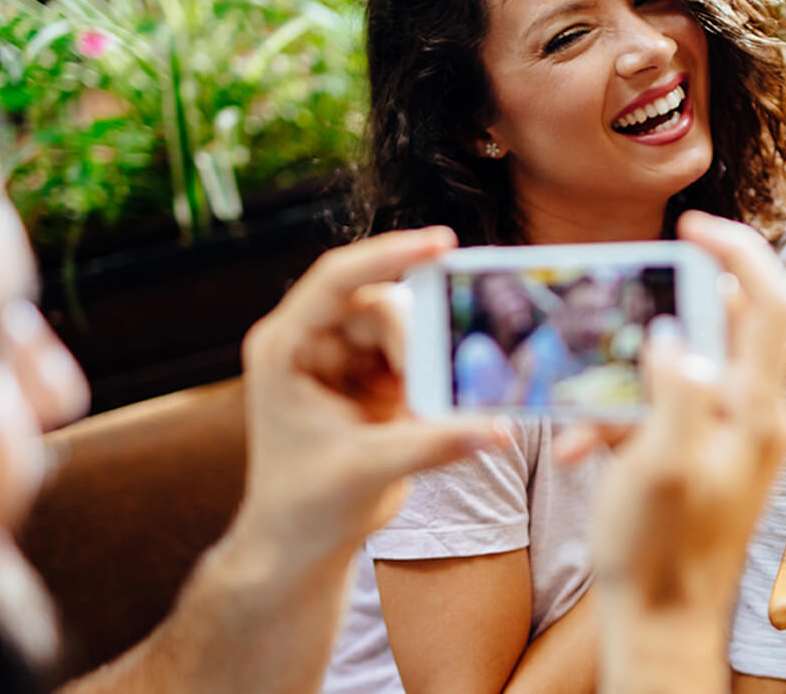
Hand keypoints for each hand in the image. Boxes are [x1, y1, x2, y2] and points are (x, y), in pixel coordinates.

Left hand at [237, 228, 504, 560]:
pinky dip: (436, 376)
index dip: (388, 254)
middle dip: (419, 341)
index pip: (336, 279)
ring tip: (432, 408)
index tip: (441, 243)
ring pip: (404, 329)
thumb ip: (435, 444)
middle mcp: (311, 342)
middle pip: (380, 305)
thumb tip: (500, 429)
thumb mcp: (369, 470)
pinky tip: (444, 404)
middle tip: (441, 386)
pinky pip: (415, 355)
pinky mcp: (371, 377)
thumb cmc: (308, 506)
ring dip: (429, 362)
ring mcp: (342, 358)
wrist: (299, 542)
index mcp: (285, 348)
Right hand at [591, 212, 785, 606]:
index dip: (738, 250)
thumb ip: (676, 391)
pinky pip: (668, 415)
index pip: (771, 302)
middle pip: (726, 327)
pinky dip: (624, 421)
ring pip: (686, 372)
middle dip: (665, 315)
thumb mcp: (660, 466)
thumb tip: (672, 335)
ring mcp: (734, 441)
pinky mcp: (707, 462)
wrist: (662, 629)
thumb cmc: (661, 556)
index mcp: (757, 411)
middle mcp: (756, 419)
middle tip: (618, 313)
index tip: (689, 225)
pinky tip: (584, 452)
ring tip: (584, 417)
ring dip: (629, 380)